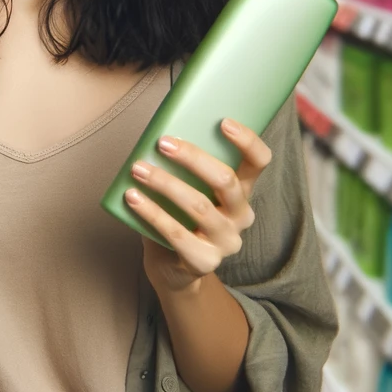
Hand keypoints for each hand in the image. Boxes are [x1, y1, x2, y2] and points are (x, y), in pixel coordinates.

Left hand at [126, 118, 271, 293]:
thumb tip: (156, 135)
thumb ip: (184, 168)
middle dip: (193, 157)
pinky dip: (151, 213)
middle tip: (163, 143)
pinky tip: (133, 198)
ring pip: (198, 206)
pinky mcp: (205, 261)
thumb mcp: (188, 189)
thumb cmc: (179, 218)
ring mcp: (225, 241)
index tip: (223, 122)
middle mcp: (241, 216)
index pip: (259, 162)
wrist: (172, 269)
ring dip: (165, 183)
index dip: (247, 141)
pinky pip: (176, 233)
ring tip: (138, 169)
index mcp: (241, 192)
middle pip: (225, 180)